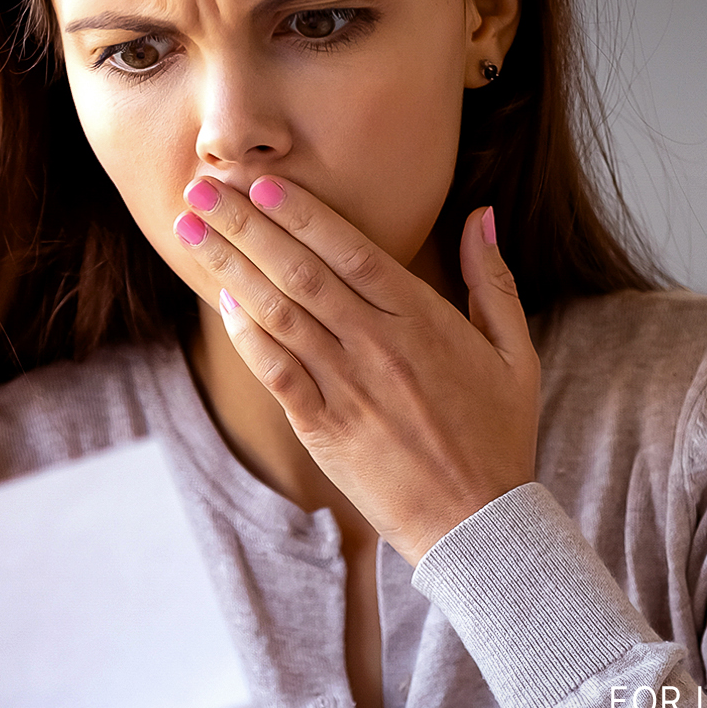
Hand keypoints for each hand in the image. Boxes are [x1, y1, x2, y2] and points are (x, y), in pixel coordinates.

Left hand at [174, 175, 539, 563]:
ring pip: (278, 314)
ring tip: (191, 232)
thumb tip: (481, 214)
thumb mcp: (515, 353)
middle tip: (202, 190)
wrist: (478, 525)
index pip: (351, 251)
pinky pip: (275, 371)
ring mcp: (348, 388)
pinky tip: (222, 300)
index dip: (302, 213)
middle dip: (245, 226)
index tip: (261, 182)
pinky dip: (246, 333)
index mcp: (424, 321)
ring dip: (230, 268)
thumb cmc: (498, 436)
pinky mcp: (324, 429)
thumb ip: (493, 281)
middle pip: (300, 272)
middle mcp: (379, 347)